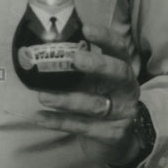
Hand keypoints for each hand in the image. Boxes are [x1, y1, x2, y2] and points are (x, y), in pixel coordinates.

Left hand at [30, 24, 141, 164]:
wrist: (118, 139)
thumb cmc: (100, 97)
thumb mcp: (95, 79)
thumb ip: (78, 63)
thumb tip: (44, 42)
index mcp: (122, 70)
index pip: (119, 49)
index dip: (105, 37)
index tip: (85, 28)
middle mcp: (127, 89)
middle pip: (118, 73)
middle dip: (97, 64)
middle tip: (74, 58)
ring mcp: (122, 113)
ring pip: (95, 105)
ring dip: (67, 99)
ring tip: (42, 96)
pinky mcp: (111, 134)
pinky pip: (83, 127)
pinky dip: (60, 122)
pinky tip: (40, 117)